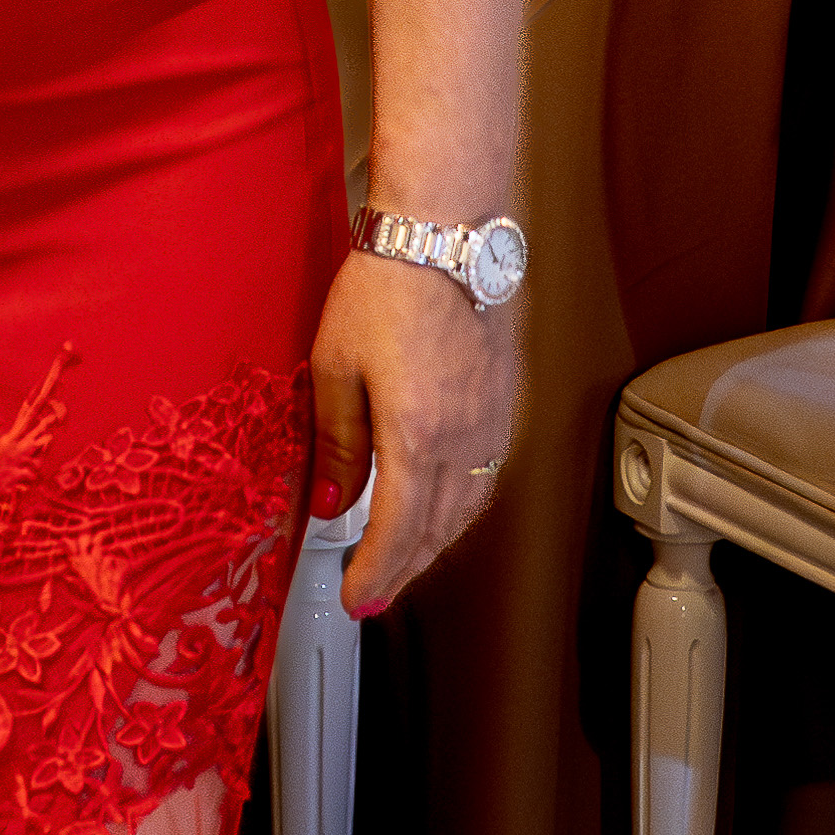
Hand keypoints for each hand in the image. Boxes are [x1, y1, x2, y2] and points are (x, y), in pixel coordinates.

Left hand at [309, 247, 515, 614]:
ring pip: (466, 512)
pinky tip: (438, 508)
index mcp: (415, 435)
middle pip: (435, 533)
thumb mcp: (334, 363)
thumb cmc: (384, 287)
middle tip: (373, 593)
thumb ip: (334, 440)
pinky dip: (458, 509)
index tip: (356, 598)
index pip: (396, 532)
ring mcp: (492, 426)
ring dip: (432, 545)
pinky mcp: (505, 408)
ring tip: (400, 560)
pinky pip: (484, 480)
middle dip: (402, 571)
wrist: (442, 236)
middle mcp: (463, 441)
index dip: (375, 574)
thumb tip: (328, 501)